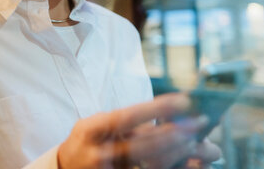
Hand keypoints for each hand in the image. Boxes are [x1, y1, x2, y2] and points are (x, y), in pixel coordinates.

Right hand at [57, 93, 212, 168]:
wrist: (66, 168)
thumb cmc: (90, 141)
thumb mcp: (100, 126)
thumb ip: (129, 124)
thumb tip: (170, 117)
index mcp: (92, 129)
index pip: (127, 117)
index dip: (155, 109)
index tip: (183, 101)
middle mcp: (97, 152)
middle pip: (141, 144)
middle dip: (173, 133)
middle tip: (198, 123)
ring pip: (147, 164)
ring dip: (175, 153)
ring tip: (196, 142)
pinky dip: (171, 168)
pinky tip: (188, 164)